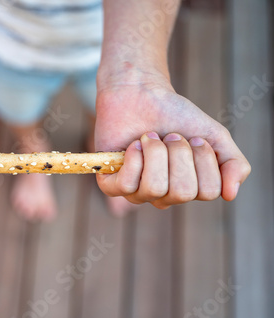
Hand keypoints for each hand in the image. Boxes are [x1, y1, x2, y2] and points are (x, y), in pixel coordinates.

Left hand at [95, 71, 250, 208]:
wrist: (140, 93)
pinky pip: (127, 186)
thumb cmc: (176, 116)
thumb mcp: (214, 136)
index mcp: (189, 189)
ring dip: (156, 153)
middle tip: (170, 136)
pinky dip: (134, 158)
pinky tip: (134, 145)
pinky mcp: (111, 184)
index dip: (203, 159)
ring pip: (155, 188)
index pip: (208, 191)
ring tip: (150, 137)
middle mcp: (163, 196)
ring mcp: (136, 192)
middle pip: (183, 192)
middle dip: (179, 154)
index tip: (193, 137)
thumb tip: (230, 195)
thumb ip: (233, 164)